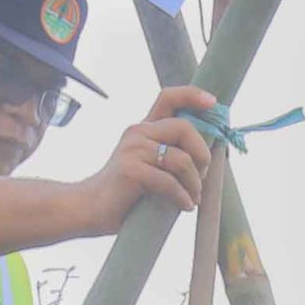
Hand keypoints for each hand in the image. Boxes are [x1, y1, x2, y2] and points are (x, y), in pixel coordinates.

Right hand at [79, 87, 216, 231]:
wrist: (91, 208)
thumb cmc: (127, 192)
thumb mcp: (150, 166)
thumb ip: (171, 155)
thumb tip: (207, 160)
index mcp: (144, 129)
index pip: (168, 97)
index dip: (193, 95)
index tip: (213, 103)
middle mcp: (138, 133)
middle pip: (184, 127)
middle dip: (202, 153)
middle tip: (202, 175)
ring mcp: (133, 150)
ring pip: (181, 159)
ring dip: (194, 183)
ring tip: (193, 197)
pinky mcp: (131, 170)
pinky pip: (169, 182)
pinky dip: (183, 197)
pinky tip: (185, 206)